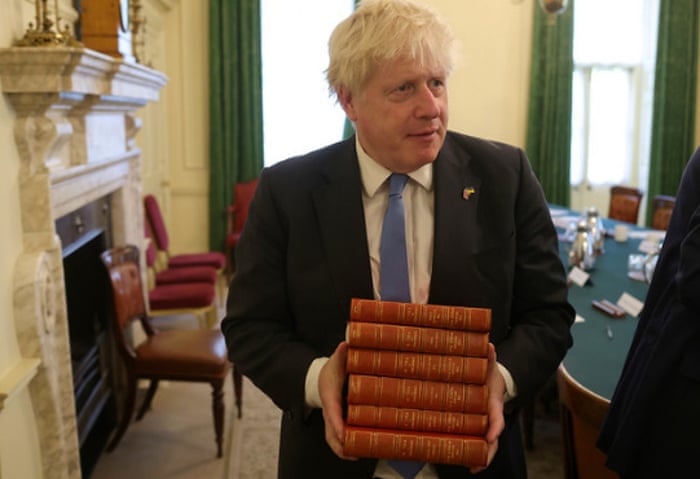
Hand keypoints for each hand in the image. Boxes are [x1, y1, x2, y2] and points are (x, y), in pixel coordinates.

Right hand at [318, 341, 355, 459]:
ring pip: (333, 439)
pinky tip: (359, 452)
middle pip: (330, 432)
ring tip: (357, 455)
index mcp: (329, 396)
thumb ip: (340, 354)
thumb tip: (345, 344)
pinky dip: (345, 448)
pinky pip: (338, 439)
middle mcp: (329, 411)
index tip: (343, 433)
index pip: (332, 412)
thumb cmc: (332, 371)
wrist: (322, 379)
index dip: (337, 424)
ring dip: (343, 450)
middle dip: (340, 444)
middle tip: (353, 452)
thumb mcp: (336, 361)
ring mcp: (332, 420)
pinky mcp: (337, 424)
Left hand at [470, 343, 505, 473]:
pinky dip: (474, 453)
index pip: (498, 418)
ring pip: (487, 444)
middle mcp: (492, 417)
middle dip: (488, 451)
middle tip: (479, 463)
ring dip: (482, 457)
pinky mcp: (479, 426)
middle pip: (494, 438)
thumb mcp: (490, 365)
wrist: (496, 381)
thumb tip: (488, 345)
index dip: (495, 428)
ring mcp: (487, 424)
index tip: (491, 436)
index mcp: (495, 404)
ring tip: (472, 468)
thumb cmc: (491, 374)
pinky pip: (478, 442)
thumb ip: (490, 356)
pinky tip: (467, 464)